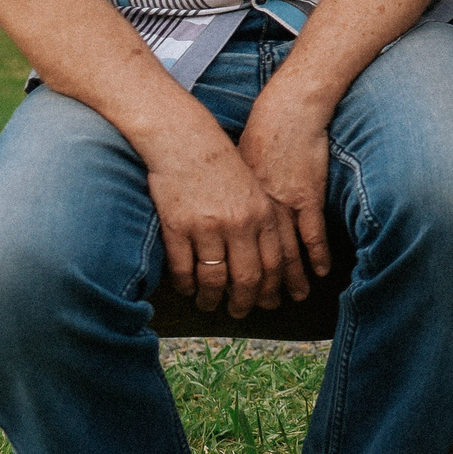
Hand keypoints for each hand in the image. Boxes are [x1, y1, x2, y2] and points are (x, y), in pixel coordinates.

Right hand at [143, 119, 295, 317]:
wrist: (186, 140)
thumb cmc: (223, 166)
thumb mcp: (255, 190)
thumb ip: (263, 223)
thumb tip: (268, 261)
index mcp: (263, 214)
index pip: (274, 264)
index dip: (272, 289)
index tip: (268, 303)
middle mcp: (239, 223)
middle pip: (247, 277)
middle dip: (244, 302)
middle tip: (238, 313)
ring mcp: (207, 227)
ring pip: (214, 278)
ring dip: (212, 298)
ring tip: (210, 304)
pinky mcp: (178, 226)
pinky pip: (183, 268)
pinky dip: (185, 284)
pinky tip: (186, 289)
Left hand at [235, 86, 334, 302]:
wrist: (284, 115)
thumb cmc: (253, 139)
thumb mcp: (229, 171)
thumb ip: (221, 202)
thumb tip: (207, 227)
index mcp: (232, 211)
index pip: (226, 258)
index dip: (224, 283)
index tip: (224, 300)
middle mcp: (255, 215)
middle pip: (255, 262)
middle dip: (256, 290)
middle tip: (256, 310)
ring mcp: (283, 207)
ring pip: (284, 254)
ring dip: (290, 279)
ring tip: (293, 298)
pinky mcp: (307, 197)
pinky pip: (312, 234)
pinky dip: (316, 255)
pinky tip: (319, 271)